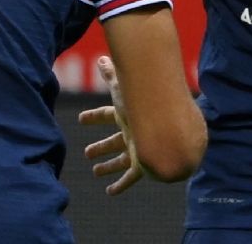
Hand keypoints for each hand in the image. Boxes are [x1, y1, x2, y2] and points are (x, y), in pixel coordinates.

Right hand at [77, 56, 143, 194]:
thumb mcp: (123, 89)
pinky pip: (131, 177)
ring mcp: (140, 148)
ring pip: (121, 159)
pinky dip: (121, 185)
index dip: (93, 117)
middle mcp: (134, 132)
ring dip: (109, 166)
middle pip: (114, 141)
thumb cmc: (146, 104)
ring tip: (96, 172)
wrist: (170, 127)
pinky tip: (111, 192)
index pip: (106, 115)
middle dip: (101, 147)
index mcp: (127, 115)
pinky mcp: (146, 163)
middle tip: (87, 153)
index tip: (80, 119)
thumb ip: (111, 75)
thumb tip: (101, 58)